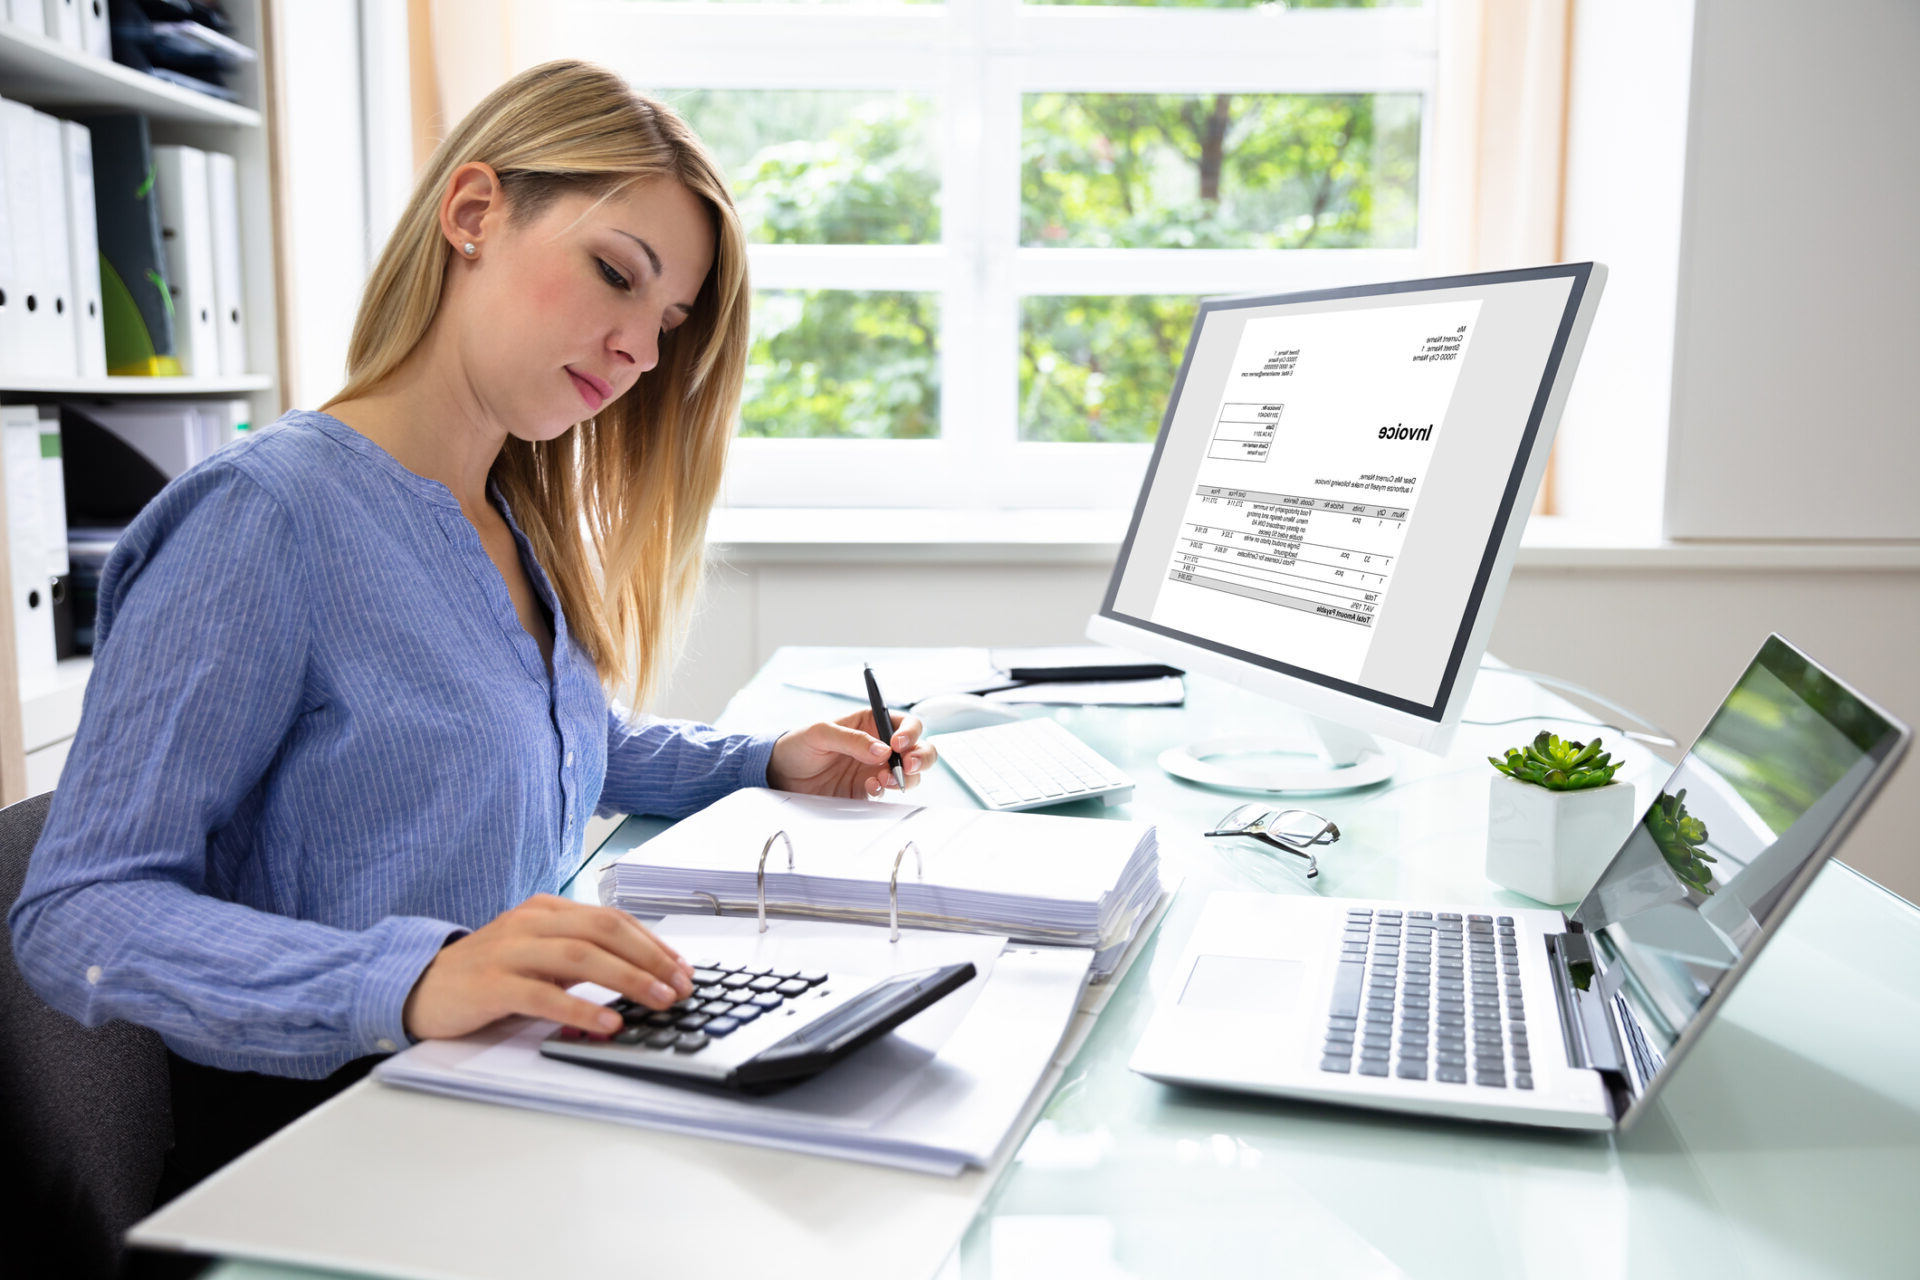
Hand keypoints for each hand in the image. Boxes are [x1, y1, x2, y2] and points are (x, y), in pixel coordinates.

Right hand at [402, 894, 695, 1040]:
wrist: (420, 986)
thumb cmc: (488, 974)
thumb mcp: (539, 956)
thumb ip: (581, 957)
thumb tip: (641, 975)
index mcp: (547, 910)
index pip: (613, 918)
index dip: (653, 943)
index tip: (683, 969)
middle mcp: (531, 922)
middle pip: (604, 930)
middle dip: (650, 958)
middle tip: (681, 985)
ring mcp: (510, 950)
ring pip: (580, 955)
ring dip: (627, 979)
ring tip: (658, 1001)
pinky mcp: (492, 984)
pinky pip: (544, 994)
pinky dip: (580, 1008)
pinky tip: (607, 1023)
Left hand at [765, 708, 937, 798]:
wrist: (780, 775)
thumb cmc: (798, 744)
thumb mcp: (821, 732)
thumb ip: (852, 739)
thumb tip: (883, 750)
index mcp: (871, 723)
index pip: (905, 724)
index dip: (910, 733)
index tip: (899, 744)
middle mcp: (879, 745)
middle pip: (918, 748)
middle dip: (920, 757)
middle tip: (907, 766)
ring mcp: (875, 769)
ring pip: (910, 773)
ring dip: (907, 777)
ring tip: (887, 779)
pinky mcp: (867, 791)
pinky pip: (888, 792)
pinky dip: (886, 790)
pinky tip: (870, 788)